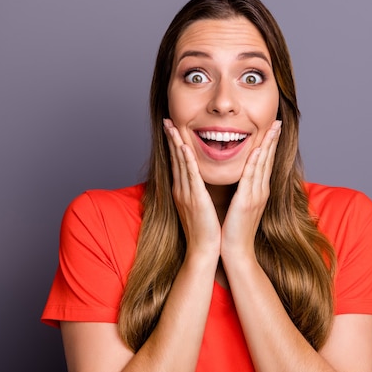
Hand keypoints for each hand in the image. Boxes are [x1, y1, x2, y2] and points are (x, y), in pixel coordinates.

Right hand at [163, 119, 220, 256]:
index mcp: (183, 191)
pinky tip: (183, 147)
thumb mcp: (198, 207)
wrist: (204, 250)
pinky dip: (186, 160)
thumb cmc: (204, 230)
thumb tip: (198, 183)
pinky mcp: (195, 198)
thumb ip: (196, 193)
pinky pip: (190, 175)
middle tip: (167, 120)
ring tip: (172, 126)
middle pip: (175, 159)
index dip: (174, 144)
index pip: (178, 163)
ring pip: (180, 163)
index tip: (172, 129)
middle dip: (171, 139)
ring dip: (176, 143)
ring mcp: (186, 194)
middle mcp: (181, 190)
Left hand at [220, 120, 281, 258]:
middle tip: (277, 121)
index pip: (266, 163)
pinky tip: (258, 148)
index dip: (270, 145)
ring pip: (263, 164)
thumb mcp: (242, 207)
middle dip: (273, 139)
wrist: (236, 252)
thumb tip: (242, 182)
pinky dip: (255, 161)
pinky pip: (251, 176)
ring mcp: (256, 195)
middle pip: (269, 160)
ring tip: (272, 127)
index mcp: (259, 191)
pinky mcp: (247, 200)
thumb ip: (244, 192)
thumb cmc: (235, 231)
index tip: (273, 129)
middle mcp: (261, 191)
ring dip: (267, 144)